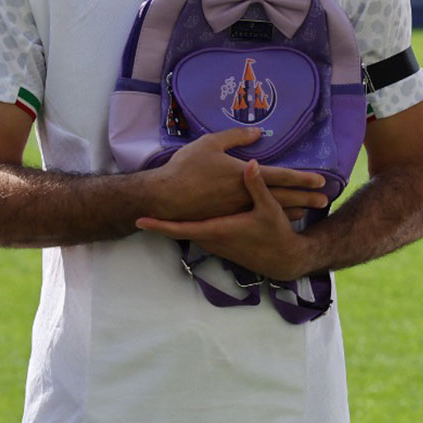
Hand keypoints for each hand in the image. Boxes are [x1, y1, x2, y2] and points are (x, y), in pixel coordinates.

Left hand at [137, 159, 315, 280]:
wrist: (282, 259)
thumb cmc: (275, 234)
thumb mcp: (269, 209)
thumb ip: (257, 186)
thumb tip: (251, 163)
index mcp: (217, 229)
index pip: (180, 229)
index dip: (159, 225)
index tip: (140, 220)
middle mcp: (211, 239)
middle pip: (180, 229)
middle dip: (163, 220)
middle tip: (145, 208)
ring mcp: (214, 244)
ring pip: (189, 230)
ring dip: (176, 221)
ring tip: (162, 207)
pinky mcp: (219, 245)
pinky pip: (198, 233)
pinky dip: (190, 224)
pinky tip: (192, 212)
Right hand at [150, 126, 328, 220]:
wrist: (164, 198)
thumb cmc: (186, 167)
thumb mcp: (210, 143)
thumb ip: (236, 136)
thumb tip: (258, 132)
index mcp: (244, 175)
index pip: (280, 176)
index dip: (302, 177)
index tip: (321, 179)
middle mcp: (245, 194)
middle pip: (283, 196)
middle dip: (306, 197)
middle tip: (325, 199)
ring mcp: (238, 209)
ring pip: (272, 210)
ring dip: (294, 209)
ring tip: (311, 210)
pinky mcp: (229, 218)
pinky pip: (258, 218)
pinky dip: (273, 217)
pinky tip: (283, 218)